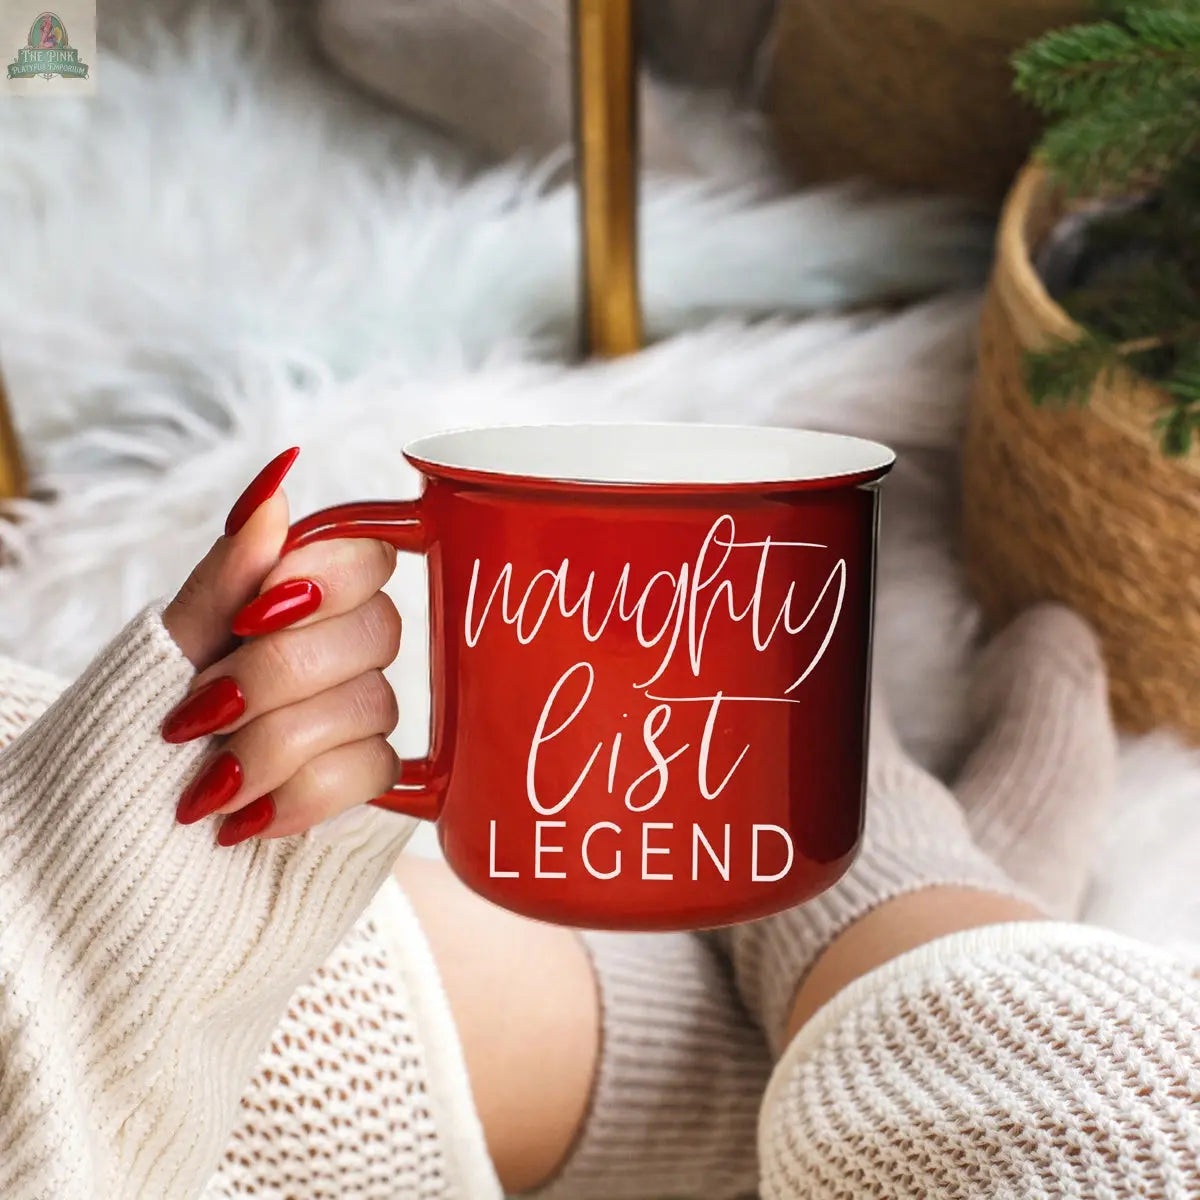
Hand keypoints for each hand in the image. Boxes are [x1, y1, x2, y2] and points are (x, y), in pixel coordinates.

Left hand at [161, 449, 401, 845]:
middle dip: (278, 676)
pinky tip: (247, 815)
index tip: (249, 620)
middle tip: (204, 711)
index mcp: (301, 598)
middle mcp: (344, 646)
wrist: (122, 814)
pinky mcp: (366, 772)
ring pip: (369, 705)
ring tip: (206, 780)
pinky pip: (372, 769)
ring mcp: (360, 710)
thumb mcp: (175, 641)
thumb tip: (274, 483)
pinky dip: (298, 796)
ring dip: (272, 747)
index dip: (323, 585)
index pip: (370, 557)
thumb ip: (230, 569)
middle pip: (375, 631)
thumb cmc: (148, 716)